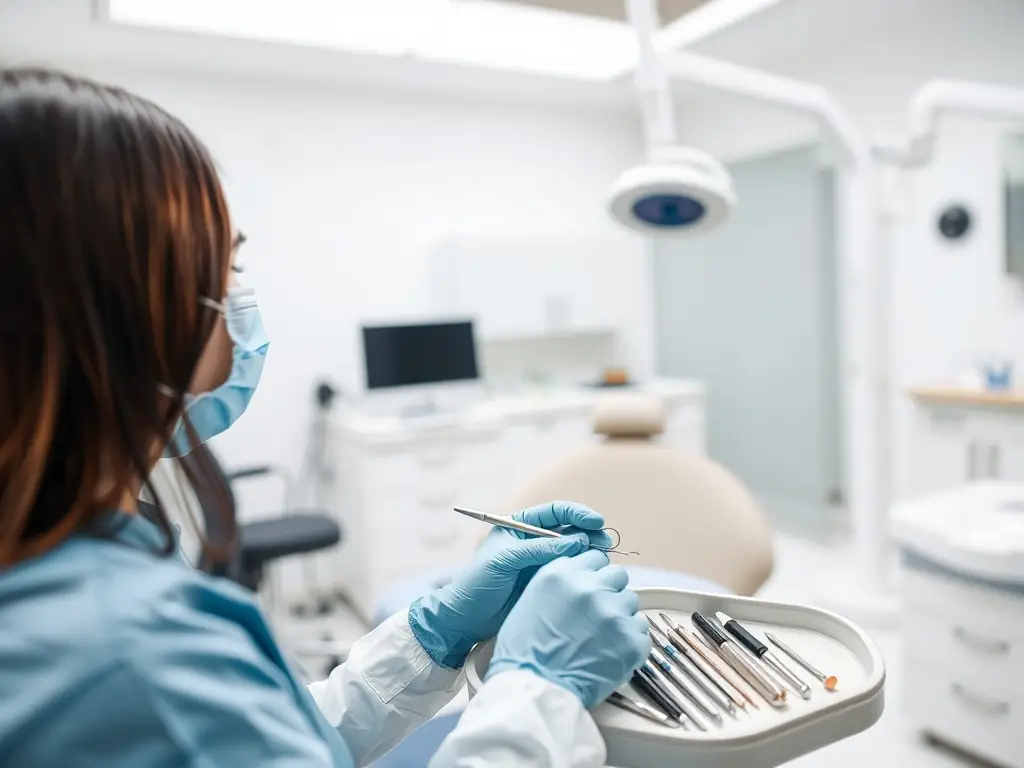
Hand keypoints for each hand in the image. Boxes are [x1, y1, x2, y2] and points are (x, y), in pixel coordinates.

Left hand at [408, 501, 610, 668]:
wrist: (466, 618)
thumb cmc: (477, 583)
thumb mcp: (505, 560)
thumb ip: (539, 549)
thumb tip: (576, 540)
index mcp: (520, 526)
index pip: (555, 512)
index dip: (578, 514)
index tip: (596, 521)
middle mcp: (534, 541)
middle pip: (570, 530)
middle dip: (590, 533)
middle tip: (605, 542)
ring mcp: (542, 563)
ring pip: (575, 551)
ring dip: (591, 552)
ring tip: (603, 558)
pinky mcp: (547, 584)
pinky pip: (570, 572)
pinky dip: (584, 571)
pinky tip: (594, 574)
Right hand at [485, 549, 650, 708]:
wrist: (535, 689)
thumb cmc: (525, 651)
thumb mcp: (531, 599)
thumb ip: (561, 581)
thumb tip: (584, 578)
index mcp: (563, 574)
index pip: (596, 557)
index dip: (594, 574)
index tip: (592, 588)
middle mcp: (590, 588)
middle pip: (618, 576)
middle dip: (610, 592)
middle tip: (598, 615)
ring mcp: (613, 613)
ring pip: (631, 603)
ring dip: (621, 617)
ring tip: (603, 639)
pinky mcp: (631, 640)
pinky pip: (641, 632)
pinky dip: (630, 643)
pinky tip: (611, 653)